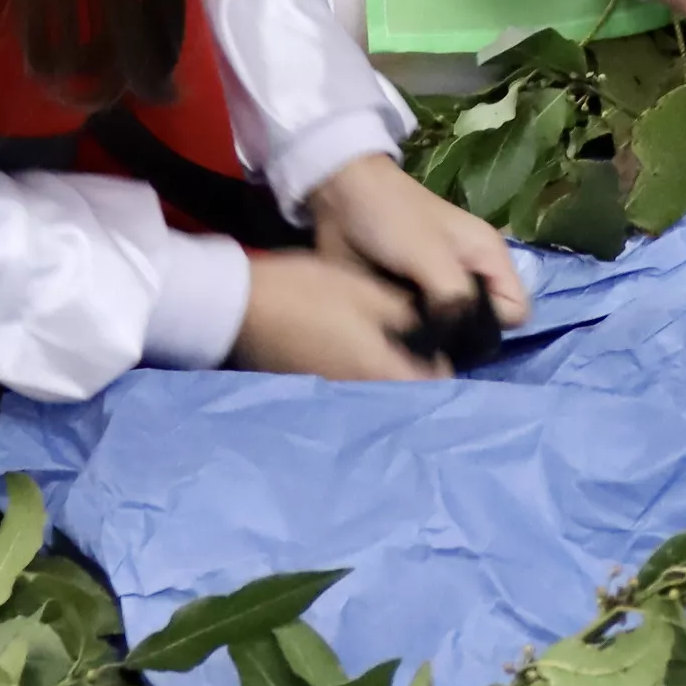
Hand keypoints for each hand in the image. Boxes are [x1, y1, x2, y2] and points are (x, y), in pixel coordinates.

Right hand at [228, 248, 433, 380]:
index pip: (433, 385)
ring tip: (395, 341)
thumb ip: (408, 314)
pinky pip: (350, 384)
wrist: (238, 305)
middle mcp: (360, 393)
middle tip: (424, 340)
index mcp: (379, 370)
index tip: (446, 342)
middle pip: (403, 391)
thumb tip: (437, 328)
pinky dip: (361, 370)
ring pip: (376, 389)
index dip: (444, 364)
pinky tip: (358, 346)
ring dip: (389, 371)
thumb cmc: (308, 292)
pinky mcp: (310, 385)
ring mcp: (332, 393)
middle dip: (417, 369)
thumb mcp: (367, 291)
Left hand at [304, 153, 529, 331]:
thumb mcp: (430, 256)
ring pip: (452, 333)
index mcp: (490, 260)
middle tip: (428, 342)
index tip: (458, 331)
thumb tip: (458, 345)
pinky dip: (411, 337)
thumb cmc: (394, 218)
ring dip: (432, 342)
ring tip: (406, 342)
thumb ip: (454, 301)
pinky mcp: (411, 301)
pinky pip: (423, 331)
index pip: (517, 312)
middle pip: (484, 327)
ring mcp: (440, 291)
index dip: (493, 327)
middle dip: (460, 340)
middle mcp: (472, 278)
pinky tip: (392, 338)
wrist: (342, 198)